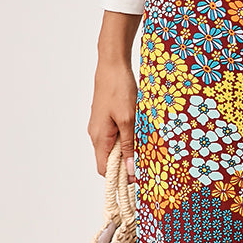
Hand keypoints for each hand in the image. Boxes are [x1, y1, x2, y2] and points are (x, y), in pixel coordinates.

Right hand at [89, 11, 140, 178]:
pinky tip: (138, 133)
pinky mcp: (105, 119)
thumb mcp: (128, 120)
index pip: (105, 170)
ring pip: (113, 148)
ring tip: (144, 146)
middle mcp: (96, 135)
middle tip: (145, 162)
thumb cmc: (119, 89)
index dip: (120, 177)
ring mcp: (100, 127)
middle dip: (126, 165)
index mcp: (99, 138)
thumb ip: (129, 145)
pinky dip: (126, 139)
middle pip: (109, 160)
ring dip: (127, 151)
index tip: (138, 177)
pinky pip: (114, 137)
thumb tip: (130, 169)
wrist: (112, 65)